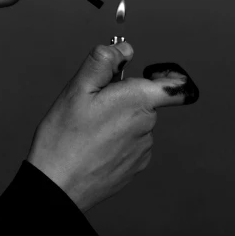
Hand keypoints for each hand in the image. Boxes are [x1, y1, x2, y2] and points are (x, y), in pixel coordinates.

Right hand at [26, 42, 192, 211]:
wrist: (57, 186)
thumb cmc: (64, 137)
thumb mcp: (77, 88)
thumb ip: (103, 61)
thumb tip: (125, 49)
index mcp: (137, 101)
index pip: (176, 87)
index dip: (170, 76)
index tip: (153, 73)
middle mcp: (147, 127)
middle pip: (145, 101)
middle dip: (123, 96)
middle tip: (92, 103)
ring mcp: (142, 151)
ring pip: (136, 123)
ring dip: (118, 119)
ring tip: (88, 129)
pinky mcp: (134, 168)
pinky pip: (131, 144)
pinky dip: (116, 140)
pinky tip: (92, 146)